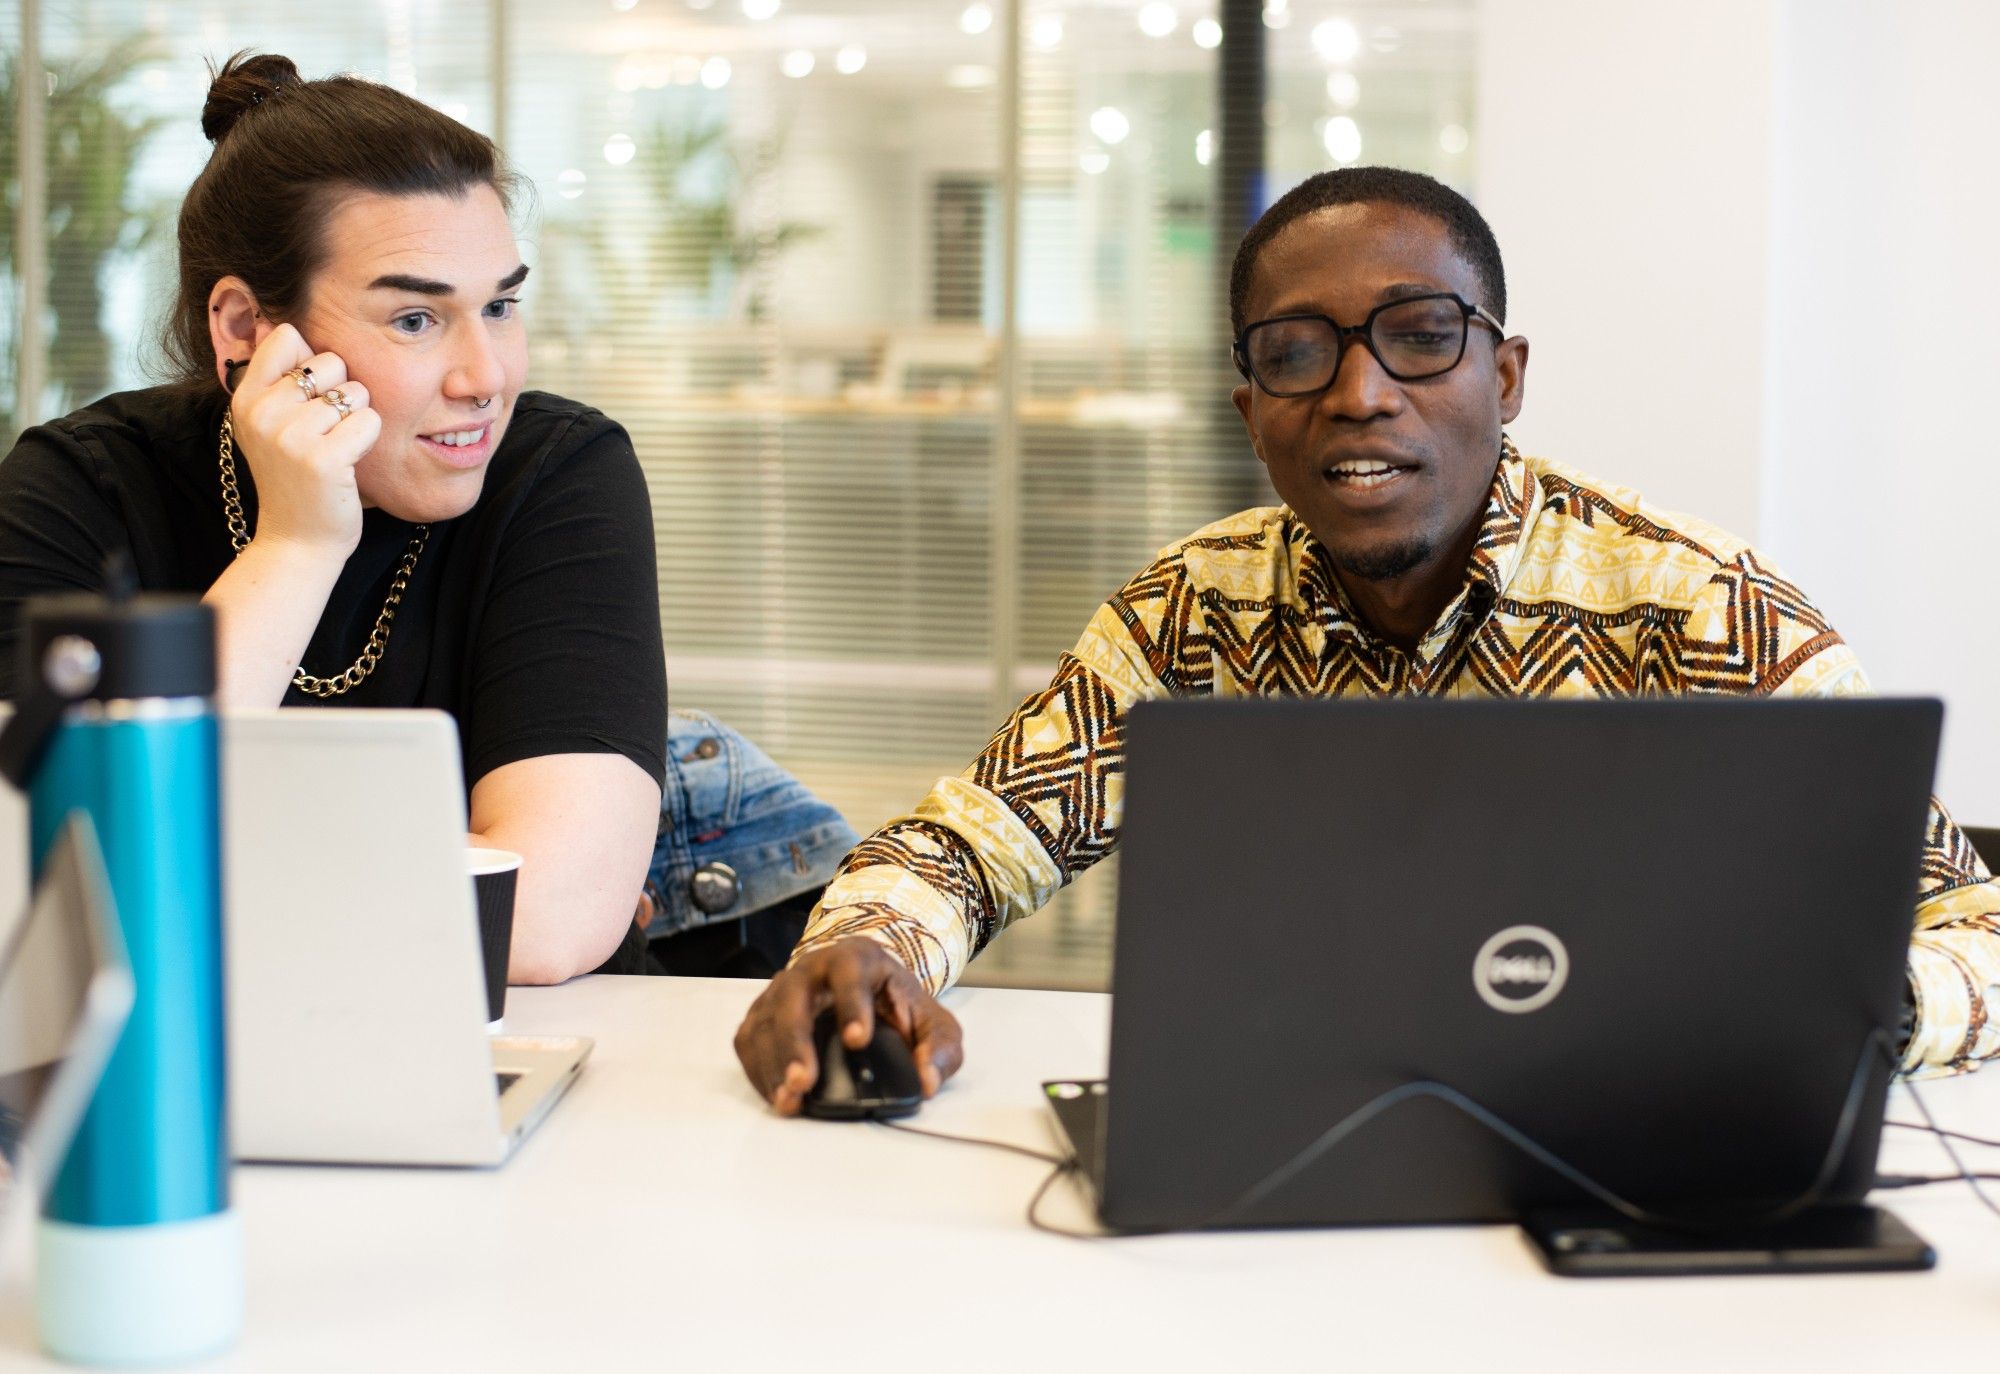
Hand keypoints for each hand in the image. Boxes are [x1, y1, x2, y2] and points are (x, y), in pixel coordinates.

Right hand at [228, 324, 379, 560]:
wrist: (297, 541)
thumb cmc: (294, 478)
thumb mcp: (270, 424)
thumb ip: (276, 377)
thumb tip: (281, 320)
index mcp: (245, 397)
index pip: (287, 336)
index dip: (313, 361)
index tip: (308, 397)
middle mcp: (262, 411)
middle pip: (330, 361)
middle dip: (341, 393)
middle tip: (325, 434)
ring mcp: (290, 435)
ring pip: (356, 391)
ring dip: (356, 419)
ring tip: (335, 449)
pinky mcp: (323, 458)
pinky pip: (370, 420)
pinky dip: (368, 440)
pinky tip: (349, 463)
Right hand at [734, 937, 963, 1115]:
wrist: (868, 993)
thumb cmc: (898, 1006)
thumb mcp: (934, 1023)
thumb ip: (941, 1049)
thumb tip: (927, 1081)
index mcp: (857, 958)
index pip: (849, 972)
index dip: (851, 1004)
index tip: (858, 1040)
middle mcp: (811, 968)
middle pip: (793, 996)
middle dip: (796, 1040)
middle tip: (805, 1081)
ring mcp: (781, 989)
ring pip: (766, 1020)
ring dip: (773, 1062)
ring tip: (788, 1099)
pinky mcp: (762, 1014)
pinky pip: (749, 1040)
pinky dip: (758, 1070)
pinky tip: (777, 1095)